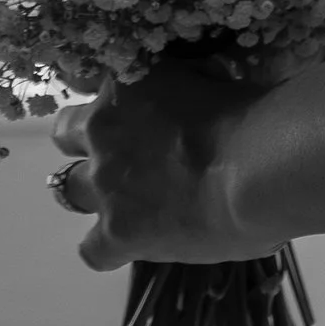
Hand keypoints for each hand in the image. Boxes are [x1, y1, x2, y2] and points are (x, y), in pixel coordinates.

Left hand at [48, 59, 263, 270]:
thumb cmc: (249, 115)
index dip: (116, 105)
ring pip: (67, 188)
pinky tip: (127, 248)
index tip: (135, 114)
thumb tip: (198, 84)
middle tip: (119, 157)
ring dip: (89, 193)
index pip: (98, 88)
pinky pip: (92, 249)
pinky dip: (105, 249)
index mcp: (125, 85)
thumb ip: (190, 81)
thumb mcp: (212, 75)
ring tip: (122, 203)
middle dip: (85, 144)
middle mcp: (102, 129)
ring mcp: (105, 182)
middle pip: (66, 134)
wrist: (258, 167)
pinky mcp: (117, 231)